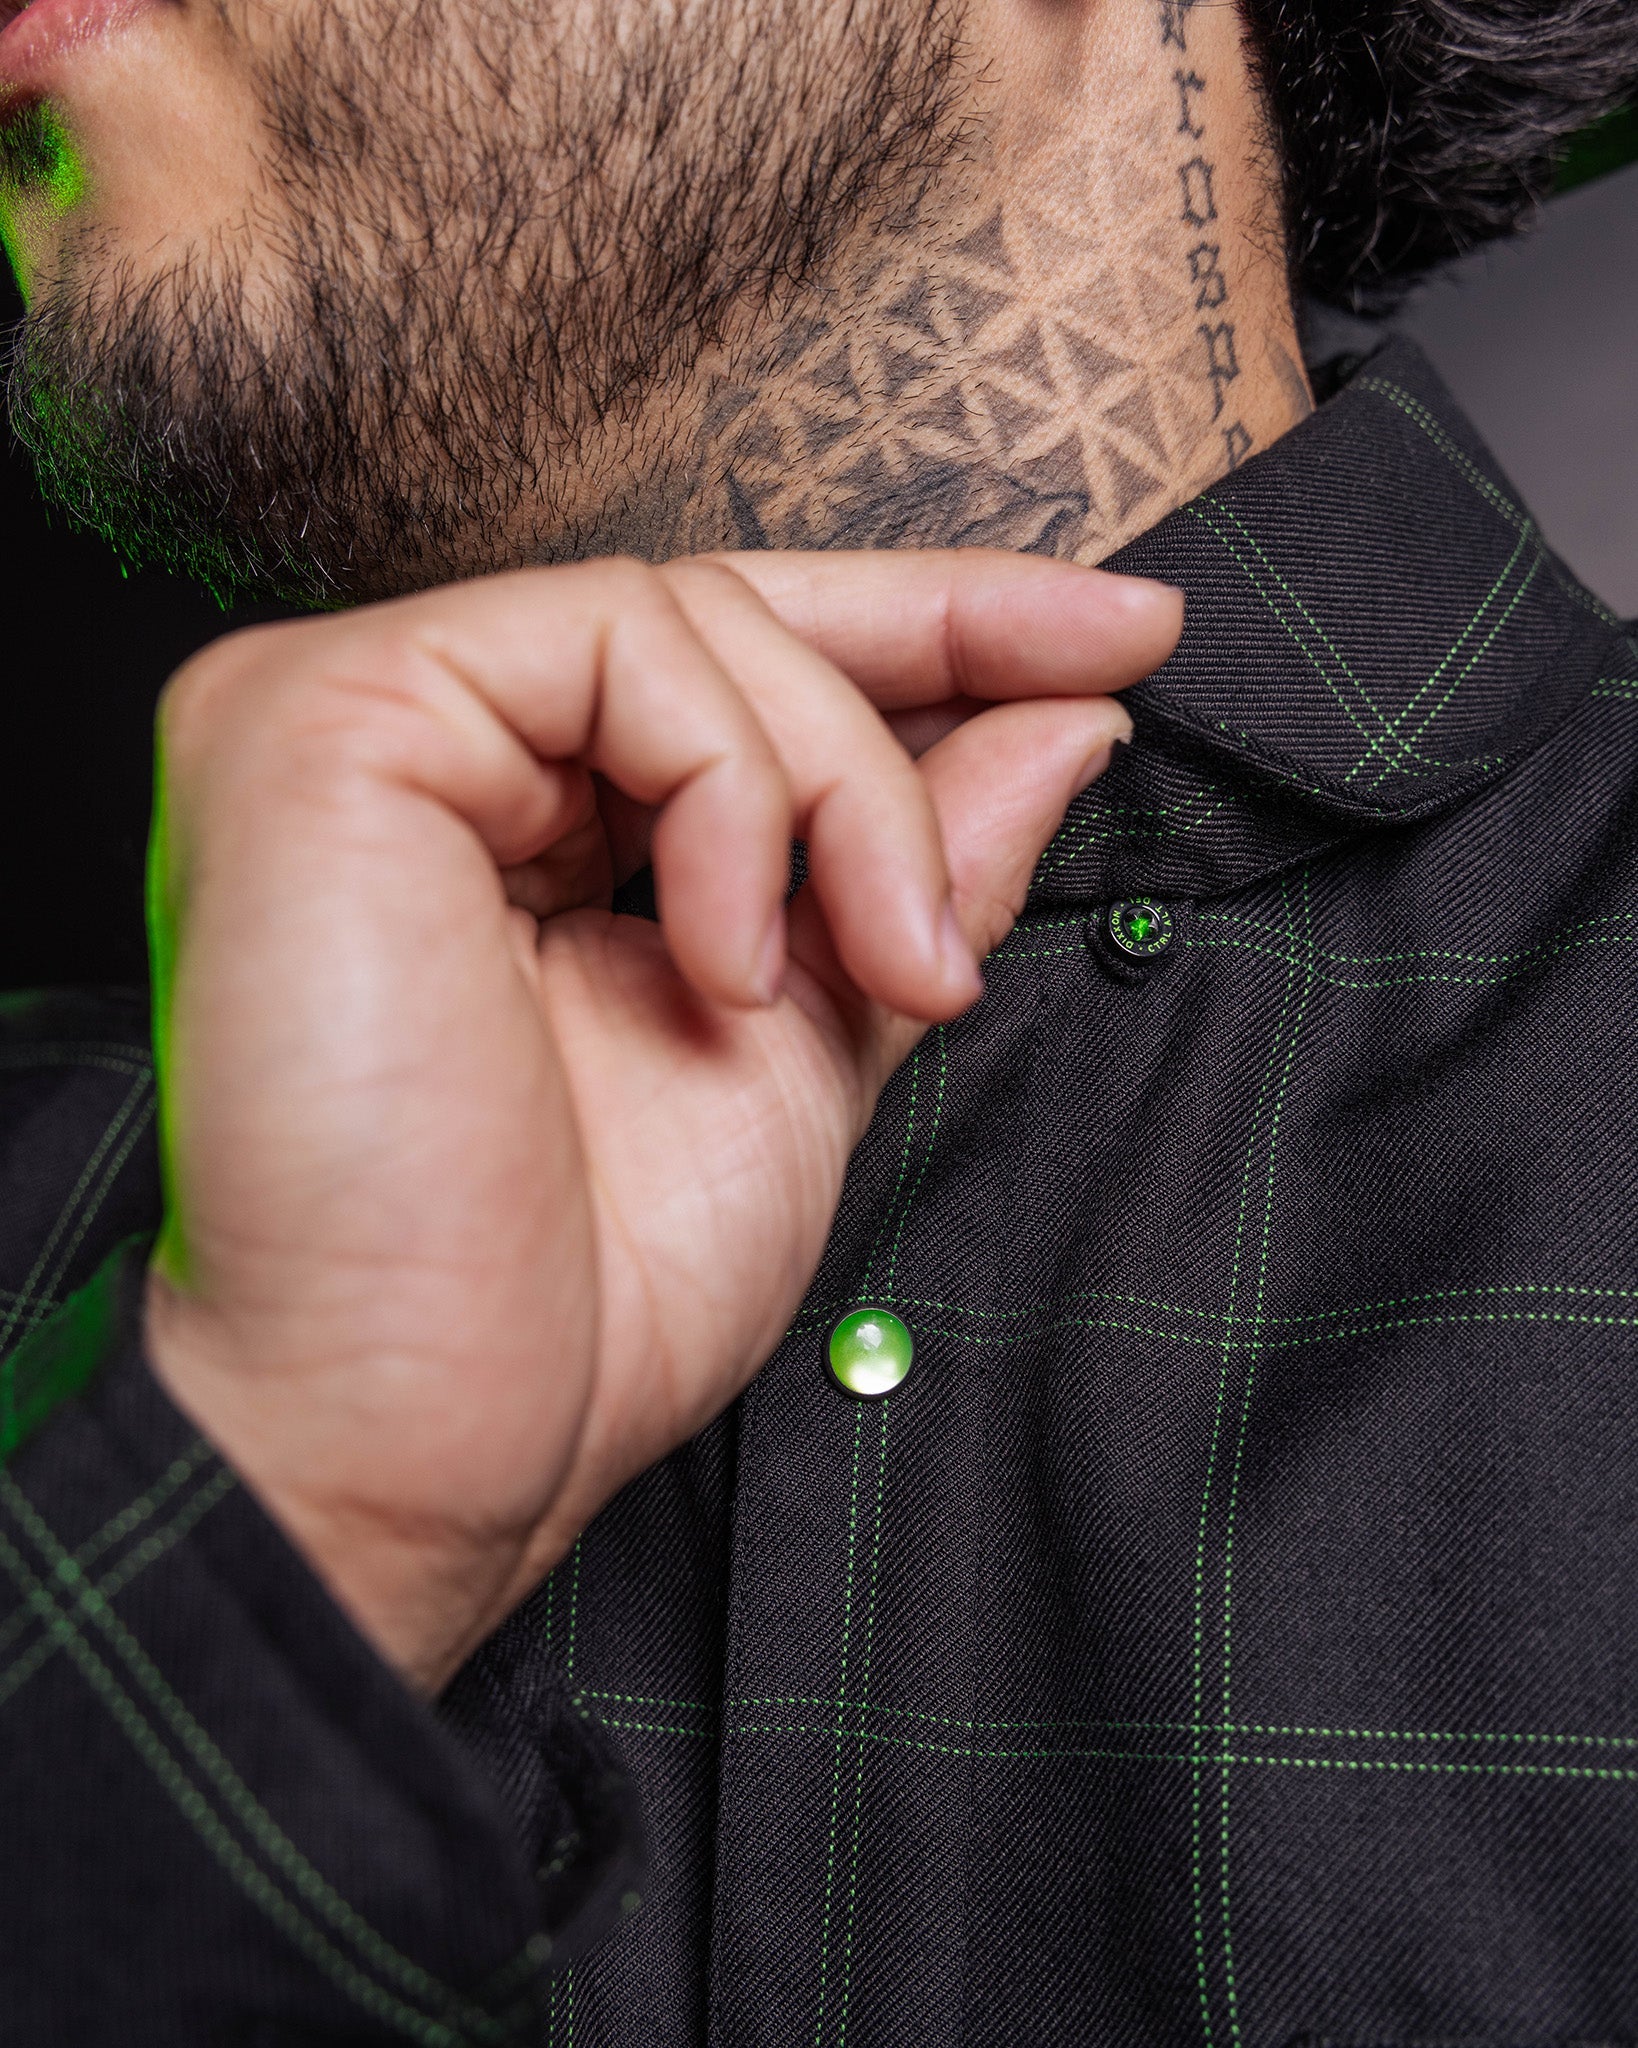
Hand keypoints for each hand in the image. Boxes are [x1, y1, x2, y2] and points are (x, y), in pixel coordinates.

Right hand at [142, 549, 1180, 1690]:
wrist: (428, 1448)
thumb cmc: (583, 1293)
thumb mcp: (811, 1049)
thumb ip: (917, 872)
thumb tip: (1067, 722)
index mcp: (507, 820)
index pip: (732, 662)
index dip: (941, 627)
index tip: (1127, 638)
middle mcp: (421, 747)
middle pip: (723, 614)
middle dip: (934, 685)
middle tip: (1048, 806)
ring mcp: (348, 716)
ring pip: (690, 622)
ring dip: (848, 796)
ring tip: (892, 973)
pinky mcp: (319, 718)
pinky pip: (613, 649)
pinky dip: (735, 799)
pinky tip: (734, 966)